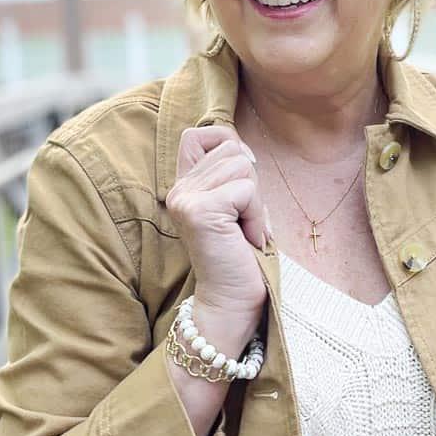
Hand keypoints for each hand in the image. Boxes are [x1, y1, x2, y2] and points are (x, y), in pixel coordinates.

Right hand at [164, 124, 269, 321]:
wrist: (232, 300)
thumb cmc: (241, 255)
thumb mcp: (236, 206)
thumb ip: (232, 175)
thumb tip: (245, 150)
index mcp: (184, 185)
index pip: (198, 134)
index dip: (226, 143)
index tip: (240, 182)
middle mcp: (178, 189)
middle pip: (231, 148)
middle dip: (250, 183)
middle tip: (244, 220)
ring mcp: (185, 199)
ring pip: (241, 165)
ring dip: (256, 201)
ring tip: (244, 231)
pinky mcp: (199, 211)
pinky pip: (245, 190)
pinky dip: (257, 215)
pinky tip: (247, 240)